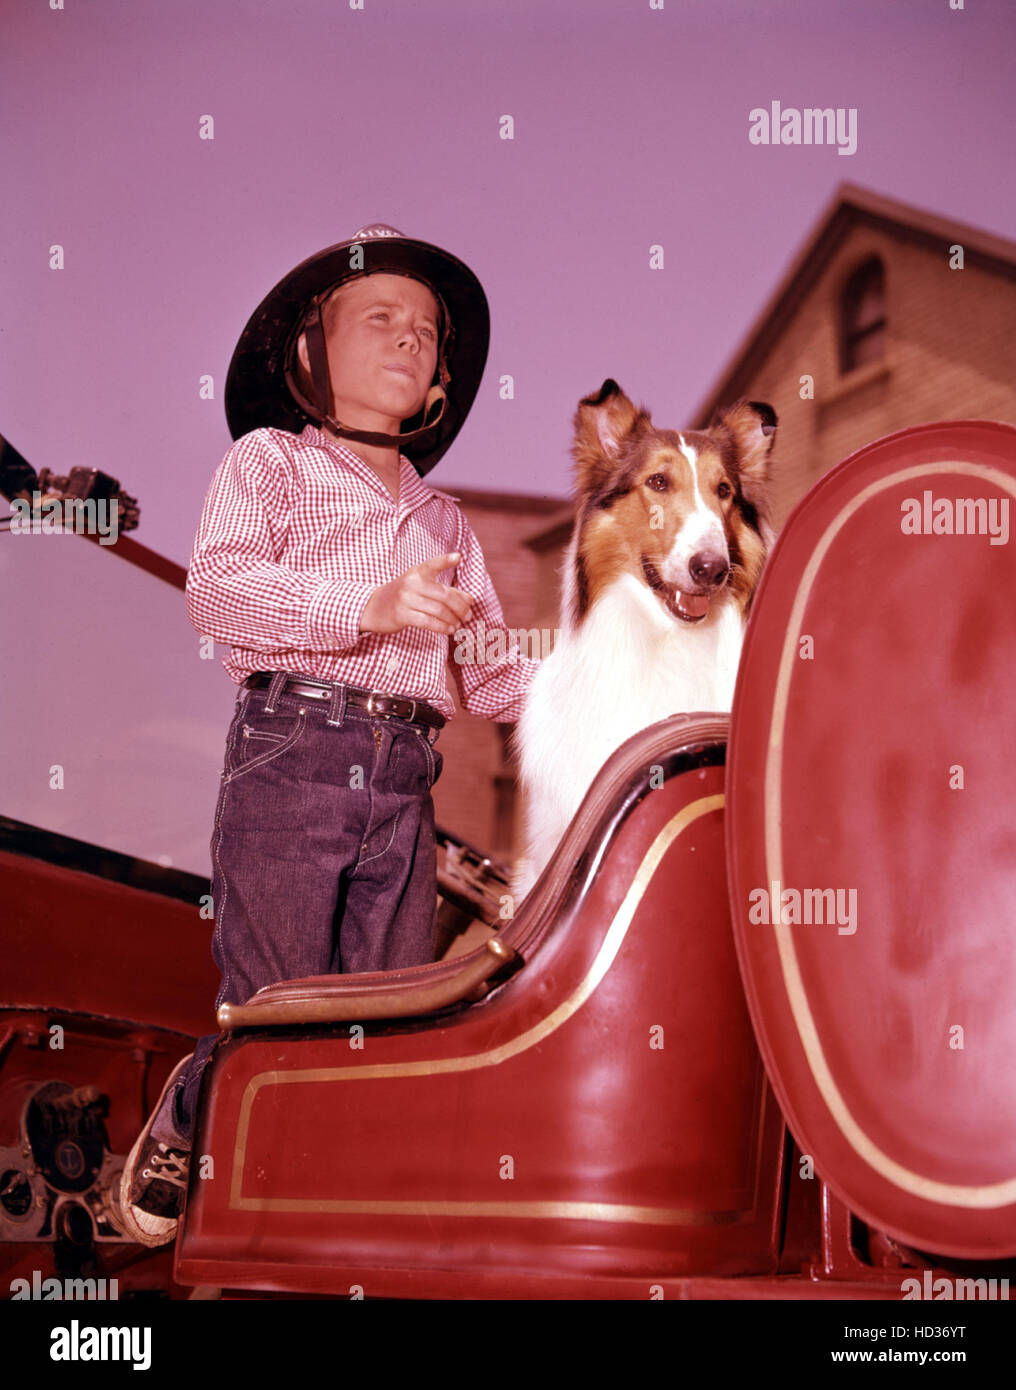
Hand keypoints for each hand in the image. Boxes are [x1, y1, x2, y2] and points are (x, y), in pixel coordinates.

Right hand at [358, 552, 473, 636]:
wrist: (374, 607)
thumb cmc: (405, 596)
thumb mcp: (422, 587)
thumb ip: (446, 591)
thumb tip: (470, 599)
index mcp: (417, 573)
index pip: (433, 564)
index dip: (445, 560)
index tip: (458, 557)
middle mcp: (412, 583)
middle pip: (444, 595)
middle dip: (460, 607)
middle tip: (469, 616)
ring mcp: (406, 599)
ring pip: (438, 610)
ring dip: (452, 619)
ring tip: (459, 625)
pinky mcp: (402, 615)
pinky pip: (427, 622)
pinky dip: (442, 627)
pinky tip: (449, 630)